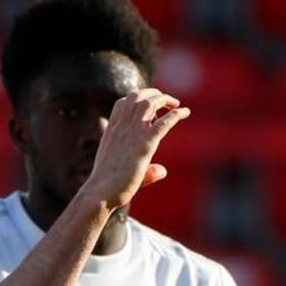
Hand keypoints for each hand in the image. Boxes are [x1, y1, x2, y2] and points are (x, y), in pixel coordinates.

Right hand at [85, 88, 189, 208]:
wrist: (100, 192)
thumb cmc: (108, 186)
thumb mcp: (121, 171)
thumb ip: (144, 168)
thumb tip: (163, 170)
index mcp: (112, 130)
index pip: (122, 103)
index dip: (136, 99)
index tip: (149, 105)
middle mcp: (121, 127)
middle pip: (136, 97)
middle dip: (153, 93)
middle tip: (166, 100)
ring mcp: (133, 134)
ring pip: (150, 103)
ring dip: (164, 99)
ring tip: (176, 104)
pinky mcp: (145, 145)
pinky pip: (164, 123)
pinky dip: (176, 115)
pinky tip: (185, 112)